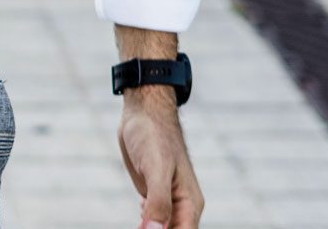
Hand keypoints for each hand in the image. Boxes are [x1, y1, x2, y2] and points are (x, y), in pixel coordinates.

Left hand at [119, 93, 203, 228]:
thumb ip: (158, 203)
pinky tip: (138, 220)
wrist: (144, 111)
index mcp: (190, 204)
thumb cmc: (153, 134)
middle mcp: (182, 206)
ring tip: (137, 224)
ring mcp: (168, 200)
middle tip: (138, 225)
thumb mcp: (156, 168)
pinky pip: (153, 219)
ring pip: (161, 228)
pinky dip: (146, 226)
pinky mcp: (154, 193)